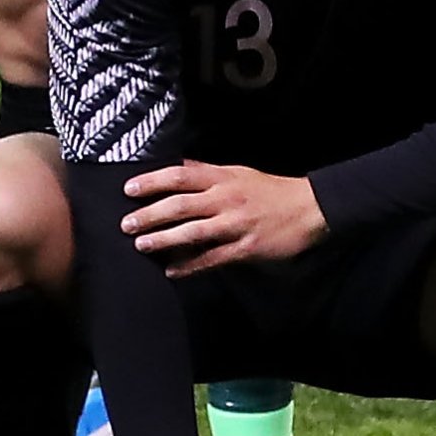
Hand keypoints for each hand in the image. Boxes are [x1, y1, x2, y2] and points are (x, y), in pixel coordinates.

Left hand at [119, 160, 326, 275]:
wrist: (309, 208)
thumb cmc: (270, 190)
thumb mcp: (237, 172)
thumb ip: (206, 171)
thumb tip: (177, 165)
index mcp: (222, 178)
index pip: (180, 175)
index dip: (152, 182)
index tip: (128, 189)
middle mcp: (226, 199)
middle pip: (181, 205)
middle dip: (150, 215)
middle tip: (126, 224)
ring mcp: (236, 225)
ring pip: (193, 233)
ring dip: (164, 240)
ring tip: (141, 245)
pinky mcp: (246, 248)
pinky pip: (213, 258)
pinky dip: (190, 266)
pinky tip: (172, 270)